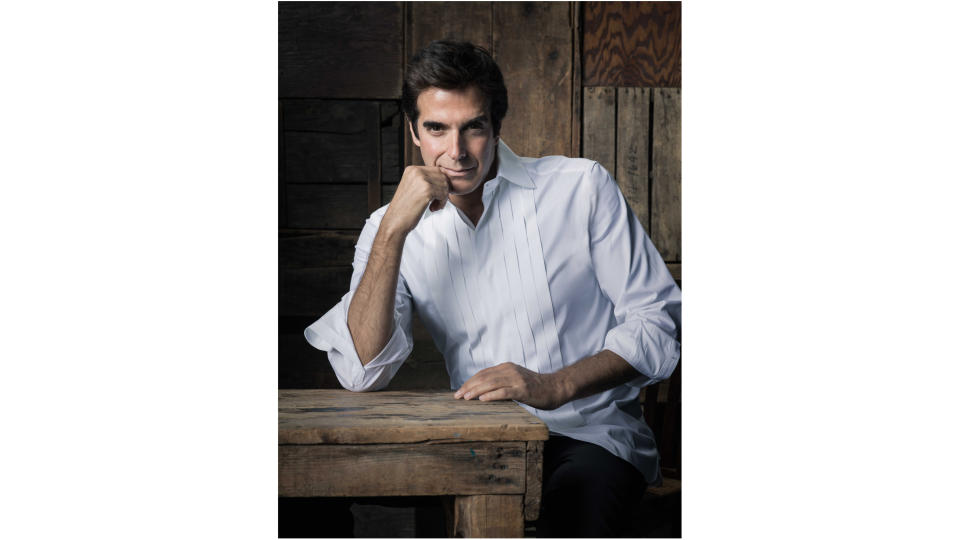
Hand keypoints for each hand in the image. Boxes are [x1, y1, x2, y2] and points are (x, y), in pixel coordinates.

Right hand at [381, 165, 451, 236]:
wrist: (394, 222)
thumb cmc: (405, 209)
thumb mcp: (413, 188)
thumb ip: (426, 180)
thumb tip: (446, 177)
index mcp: (412, 169)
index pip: (437, 170)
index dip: (441, 184)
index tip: (436, 196)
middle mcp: (416, 171)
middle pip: (442, 176)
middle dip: (443, 190)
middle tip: (435, 202)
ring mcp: (421, 180)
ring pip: (445, 185)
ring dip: (442, 198)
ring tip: (433, 206)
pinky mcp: (427, 190)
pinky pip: (444, 194)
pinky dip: (441, 203)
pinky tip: (432, 208)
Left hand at [454, 362, 569, 409]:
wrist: (556, 387)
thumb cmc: (536, 387)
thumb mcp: (516, 380)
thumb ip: (502, 382)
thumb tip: (484, 392)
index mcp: (507, 367)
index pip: (483, 373)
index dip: (470, 382)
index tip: (460, 390)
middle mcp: (510, 371)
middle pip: (484, 377)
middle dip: (469, 387)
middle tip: (457, 396)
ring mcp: (517, 380)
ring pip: (491, 384)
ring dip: (476, 391)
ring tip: (465, 398)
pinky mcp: (523, 390)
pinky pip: (504, 392)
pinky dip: (491, 395)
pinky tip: (482, 400)